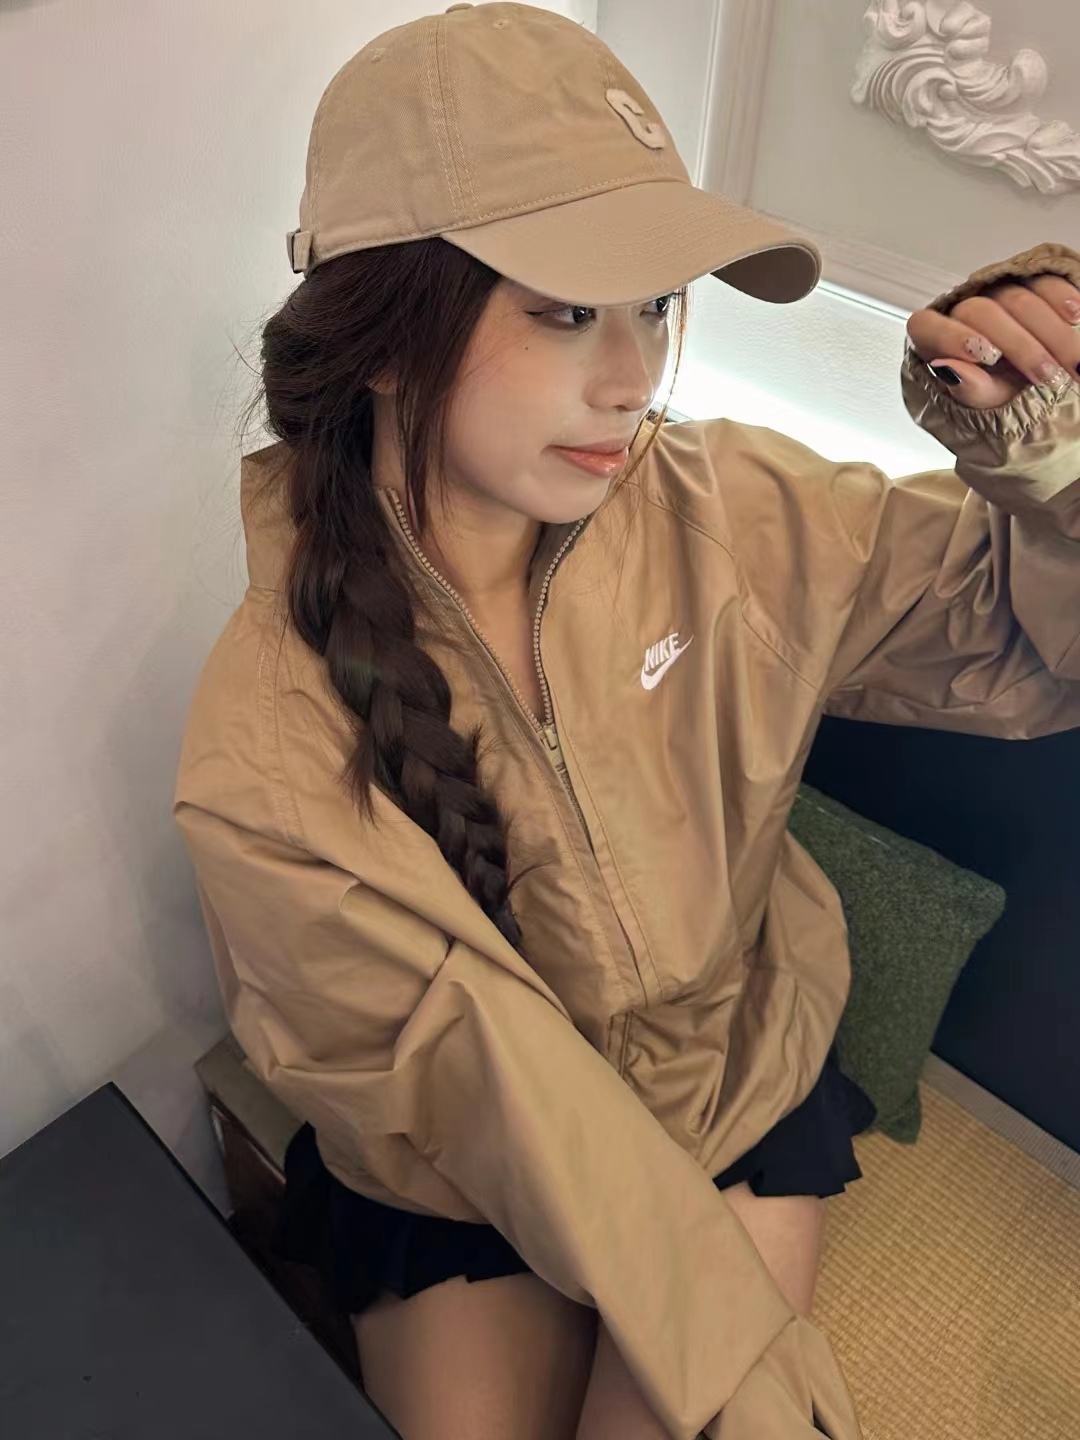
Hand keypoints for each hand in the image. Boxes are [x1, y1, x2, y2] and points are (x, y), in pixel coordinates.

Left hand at [907, 274, 1079, 408]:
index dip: (952, 337)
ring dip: (1048, 333)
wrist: (1046, 390)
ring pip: (1017, 298)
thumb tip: (947, 369)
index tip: (987, 357)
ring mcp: (997, 293)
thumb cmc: (1007, 399)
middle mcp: (963, 312)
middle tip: (1045, 376)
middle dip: (1019, 346)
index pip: (927, 326)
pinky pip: (1043, 280)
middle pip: (981, 312)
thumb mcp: (988, 404)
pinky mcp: (1030, 281)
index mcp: (938, 342)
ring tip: (1071, 365)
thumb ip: (968, 389)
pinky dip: (1061, 298)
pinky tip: (1073, 317)